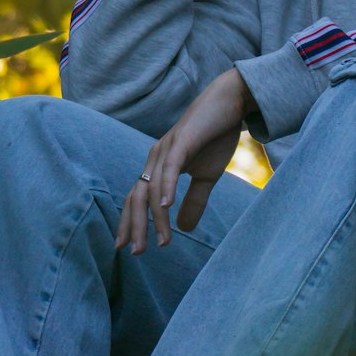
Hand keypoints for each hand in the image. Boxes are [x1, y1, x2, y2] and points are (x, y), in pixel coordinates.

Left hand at [115, 69, 253, 253]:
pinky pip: (170, 168)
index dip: (130, 222)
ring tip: (163, 241)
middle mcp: (156, 158)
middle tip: (137, 252)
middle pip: (137, 196)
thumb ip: (194, 201)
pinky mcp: (182, 141)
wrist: (230, 103)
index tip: (125, 247)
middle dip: (135, 226)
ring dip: (156, 217)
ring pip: (153, 189)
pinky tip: (167, 207)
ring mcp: (167, 149)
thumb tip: (183, 229)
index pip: (137, 198)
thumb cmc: (216, 136)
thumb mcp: (207, 176)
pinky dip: (167, 187)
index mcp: (158, 167)